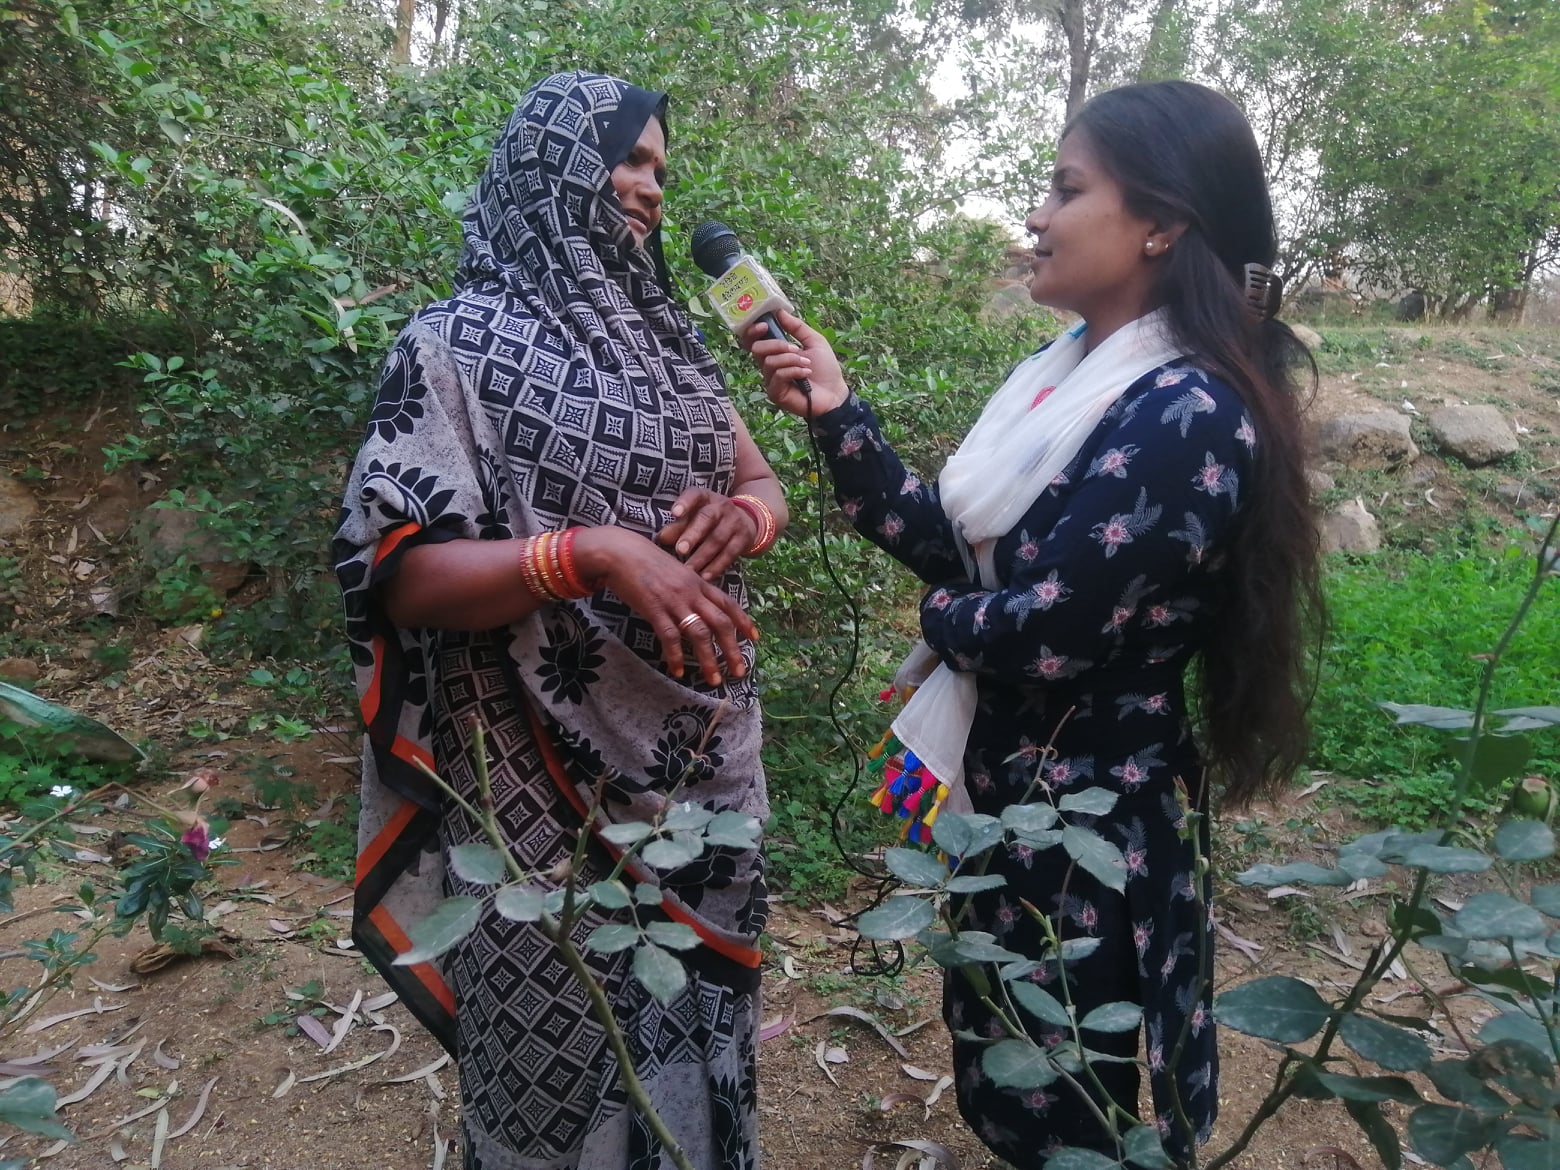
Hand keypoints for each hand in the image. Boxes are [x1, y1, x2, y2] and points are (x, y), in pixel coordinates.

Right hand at [575, 527, 756, 685]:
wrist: (621, 552)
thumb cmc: (647, 562)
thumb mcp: (677, 572)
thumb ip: (690, 589)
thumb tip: (699, 607)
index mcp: (699, 583)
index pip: (728, 604)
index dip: (743, 621)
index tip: (754, 638)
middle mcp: (692, 592)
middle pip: (720, 623)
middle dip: (732, 649)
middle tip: (739, 671)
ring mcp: (674, 601)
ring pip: (699, 633)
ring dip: (708, 659)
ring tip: (714, 679)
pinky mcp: (654, 609)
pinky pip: (669, 637)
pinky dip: (675, 656)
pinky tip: (677, 671)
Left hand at [656, 487, 754, 580]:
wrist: (744, 521)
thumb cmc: (707, 520)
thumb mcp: (693, 517)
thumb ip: (677, 527)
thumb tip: (661, 538)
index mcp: (704, 497)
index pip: (694, 495)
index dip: (685, 503)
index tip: (675, 513)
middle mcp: (721, 506)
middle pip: (707, 518)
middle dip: (693, 535)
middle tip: (680, 550)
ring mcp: (734, 521)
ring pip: (718, 539)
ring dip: (702, 556)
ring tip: (689, 570)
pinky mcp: (743, 538)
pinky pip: (729, 554)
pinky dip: (716, 566)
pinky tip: (705, 577)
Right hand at [742, 309, 849, 416]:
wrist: (834, 393)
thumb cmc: (825, 368)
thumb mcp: (814, 341)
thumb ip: (796, 327)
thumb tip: (779, 312)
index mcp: (775, 352)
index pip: (753, 340)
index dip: (753, 330)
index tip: (765, 324)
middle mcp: (769, 365)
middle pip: (756, 348)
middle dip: (777, 344)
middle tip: (795, 348)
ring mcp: (770, 380)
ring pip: (769, 362)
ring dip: (791, 359)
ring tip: (807, 364)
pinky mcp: (775, 393)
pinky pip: (778, 375)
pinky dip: (794, 371)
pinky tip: (806, 374)